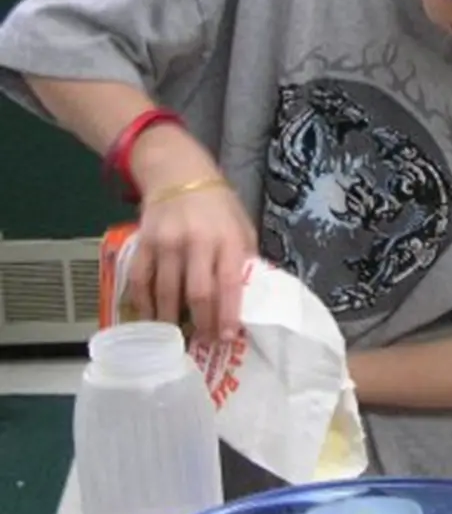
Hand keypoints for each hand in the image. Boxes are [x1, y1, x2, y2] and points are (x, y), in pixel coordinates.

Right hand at [126, 124, 256, 341]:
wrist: (177, 172)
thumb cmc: (217, 204)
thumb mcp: (241, 225)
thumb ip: (244, 257)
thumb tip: (249, 296)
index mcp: (226, 238)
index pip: (229, 284)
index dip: (227, 314)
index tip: (226, 337)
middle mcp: (196, 241)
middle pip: (198, 294)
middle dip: (202, 323)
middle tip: (204, 341)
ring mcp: (166, 242)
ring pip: (166, 292)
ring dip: (171, 320)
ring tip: (178, 336)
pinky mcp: (143, 242)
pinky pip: (140, 281)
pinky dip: (144, 304)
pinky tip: (151, 318)